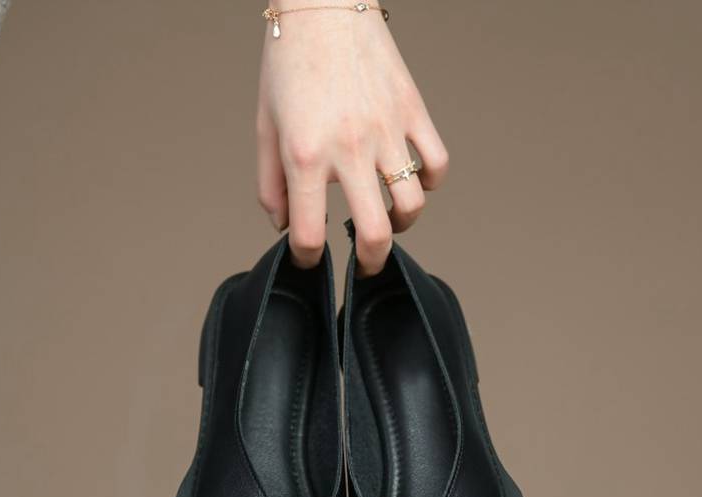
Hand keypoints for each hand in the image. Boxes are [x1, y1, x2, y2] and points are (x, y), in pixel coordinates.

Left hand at [256, 4, 448, 273]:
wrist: (323, 4)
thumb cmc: (289, 65)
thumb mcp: (265, 126)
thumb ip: (270, 185)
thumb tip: (285, 226)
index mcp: (305, 154)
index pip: (309, 233)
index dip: (307, 258)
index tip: (309, 258)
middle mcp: (349, 148)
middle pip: (374, 234)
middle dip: (369, 264)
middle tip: (363, 265)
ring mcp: (387, 129)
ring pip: (411, 205)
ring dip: (400, 225)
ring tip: (388, 219)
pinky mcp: (413, 110)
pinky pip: (436, 164)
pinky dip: (428, 183)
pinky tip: (411, 181)